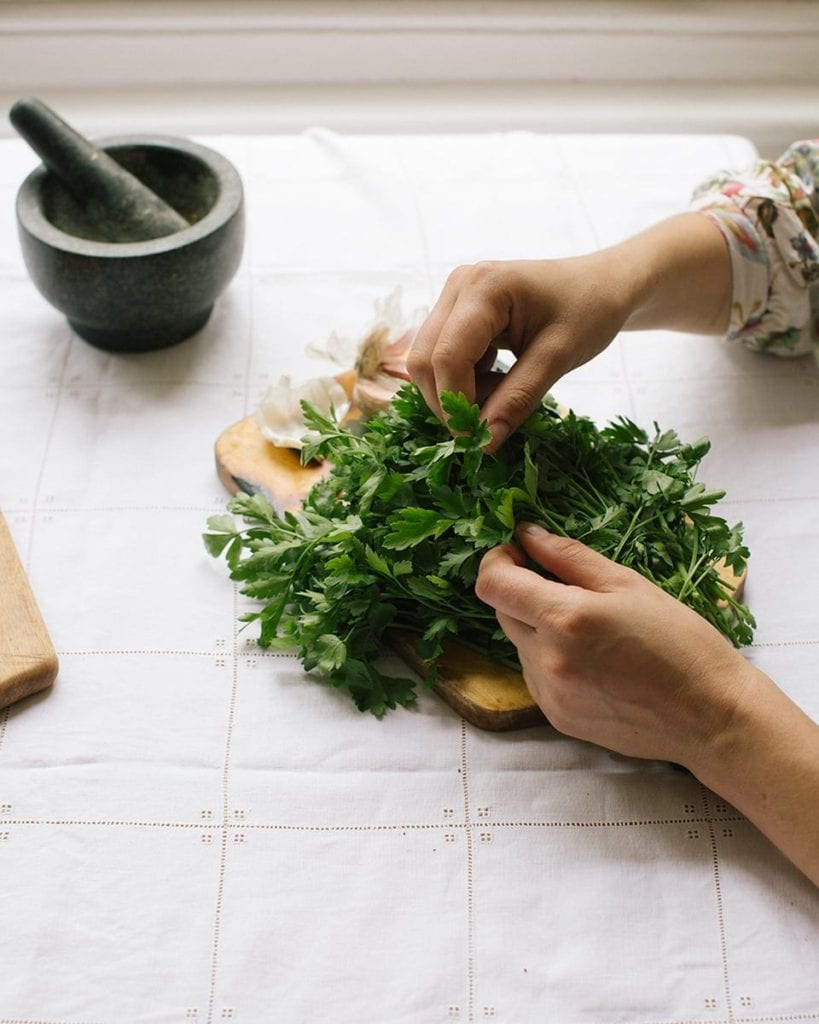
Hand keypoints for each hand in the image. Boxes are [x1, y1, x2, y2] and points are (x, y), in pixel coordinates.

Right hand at [407, 255, 629, 450]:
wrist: (601, 285)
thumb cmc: (589, 311)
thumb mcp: (559, 358)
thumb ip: (519, 399)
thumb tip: (484, 444)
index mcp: (484, 288)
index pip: (447, 357)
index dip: (456, 404)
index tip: (479, 440)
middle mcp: (459, 286)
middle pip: (425, 360)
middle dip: (451, 401)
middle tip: (491, 421)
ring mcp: (453, 297)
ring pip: (428, 363)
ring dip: (459, 392)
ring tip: (503, 392)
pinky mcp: (456, 312)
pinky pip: (442, 358)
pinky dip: (465, 381)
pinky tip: (498, 379)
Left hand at [475, 523, 750, 766]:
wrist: (712, 717)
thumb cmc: (681, 642)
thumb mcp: (628, 584)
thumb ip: (569, 557)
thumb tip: (527, 534)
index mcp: (565, 619)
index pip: (492, 584)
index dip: (498, 561)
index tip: (520, 554)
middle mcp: (547, 659)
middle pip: (503, 613)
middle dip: (524, 594)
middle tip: (569, 589)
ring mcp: (549, 694)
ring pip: (520, 645)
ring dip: (540, 630)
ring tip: (594, 634)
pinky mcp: (557, 718)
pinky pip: (535, 676)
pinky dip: (552, 660)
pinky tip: (595, 663)